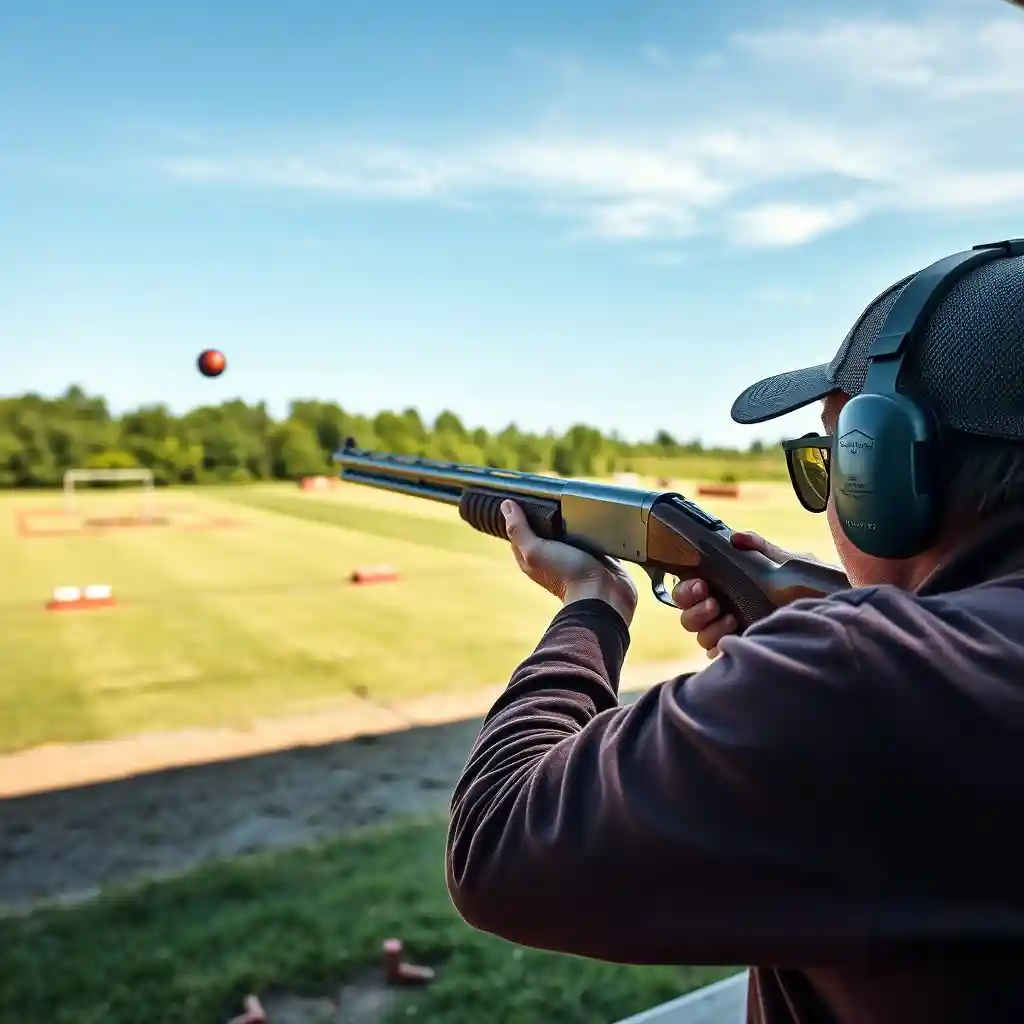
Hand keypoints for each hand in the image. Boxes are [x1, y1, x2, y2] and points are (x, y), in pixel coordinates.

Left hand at [501, 500, 638, 625]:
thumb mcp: (536, 550)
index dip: (518, 514)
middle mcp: (548, 557)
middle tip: (547, 492)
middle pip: (541, 529)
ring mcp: (570, 556)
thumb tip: (506, 505)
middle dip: (543, 513)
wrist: (604, 594)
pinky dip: (583, 525)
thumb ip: (519, 530)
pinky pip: (584, 535)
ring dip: (565, 518)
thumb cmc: (567, 574)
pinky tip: (586, 513)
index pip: (518, 530)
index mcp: (531, 558)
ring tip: (567, 497)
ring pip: (564, 531)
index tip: (523, 494)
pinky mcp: (590, 554)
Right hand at [671, 531, 818, 658]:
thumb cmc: (806, 583)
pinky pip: (718, 656)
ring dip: (710, 629)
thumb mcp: (783, 560)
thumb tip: (736, 538)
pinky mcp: (743, 650)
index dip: (686, 588)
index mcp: (723, 585)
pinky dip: (721, 649)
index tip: (702, 584)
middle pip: (687, 615)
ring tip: (733, 620)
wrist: (830, 608)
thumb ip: (758, 547)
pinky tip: (741, 638)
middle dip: (694, 610)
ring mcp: (731, 633)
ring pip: (700, 636)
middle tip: (714, 604)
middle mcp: (721, 610)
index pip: (687, 589)